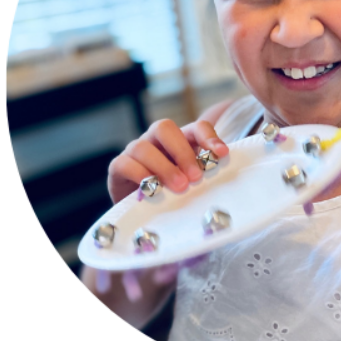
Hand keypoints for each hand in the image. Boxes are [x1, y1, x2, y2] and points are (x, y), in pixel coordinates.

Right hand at [107, 119, 228, 203]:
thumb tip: (222, 179)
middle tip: (195, 177)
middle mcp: (156, 140)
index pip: (197, 127)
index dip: (209, 137)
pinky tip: (152, 189)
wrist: (144, 213)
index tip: (222, 154)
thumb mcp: (193, 183)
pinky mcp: (118, 167)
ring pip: (143, 146)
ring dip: (163, 167)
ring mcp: (135, 151)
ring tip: (179, 187)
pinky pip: (123, 164)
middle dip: (182, 152)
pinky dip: (139, 175)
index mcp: (180, 139)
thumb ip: (205, 175)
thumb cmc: (175, 193)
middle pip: (164, 127)